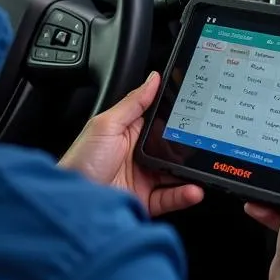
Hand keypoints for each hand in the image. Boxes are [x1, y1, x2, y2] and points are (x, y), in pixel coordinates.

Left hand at [60, 72, 203, 217]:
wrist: (73, 201)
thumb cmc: (82, 160)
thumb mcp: (107, 124)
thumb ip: (133, 103)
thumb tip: (153, 78)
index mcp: (130, 132)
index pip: (160, 121)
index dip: (178, 117)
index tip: (198, 112)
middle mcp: (139, 154)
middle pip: (172, 148)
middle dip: (190, 146)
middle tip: (206, 142)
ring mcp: (143, 178)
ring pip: (175, 173)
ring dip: (191, 171)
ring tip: (206, 167)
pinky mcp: (146, 200)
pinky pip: (171, 196)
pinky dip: (185, 194)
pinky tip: (194, 189)